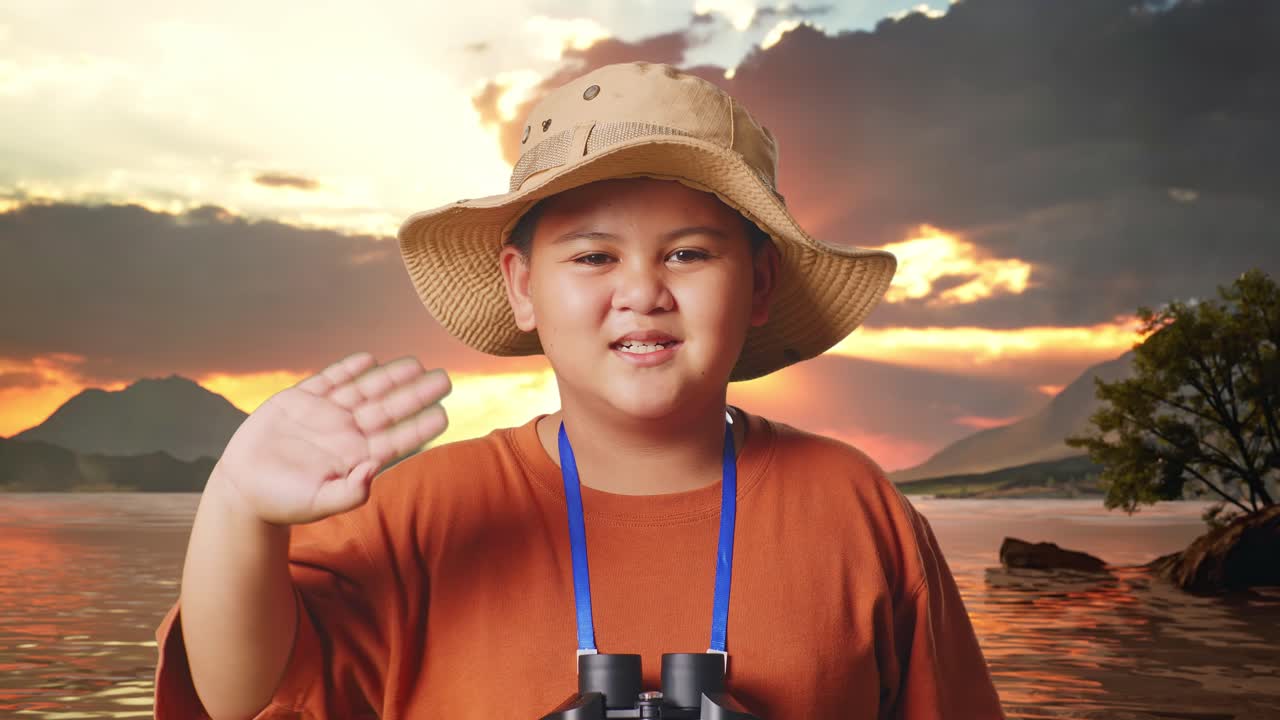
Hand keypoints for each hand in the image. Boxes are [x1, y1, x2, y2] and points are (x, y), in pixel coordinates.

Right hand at [210, 352, 450, 525]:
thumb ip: (349, 493)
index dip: (420, 426)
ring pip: (364, 389)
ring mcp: (324, 414)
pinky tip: (369, 359)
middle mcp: (346, 432)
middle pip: (388, 408)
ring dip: (389, 376)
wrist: (243, 490)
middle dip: (416, 393)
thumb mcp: (319, 503)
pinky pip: (328, 379)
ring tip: (416, 364)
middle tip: (445, 378)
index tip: (445, 414)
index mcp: (357, 456)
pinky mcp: (298, 400)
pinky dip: (347, 368)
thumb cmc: (284, 503)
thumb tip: (372, 471)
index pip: (397, 439)